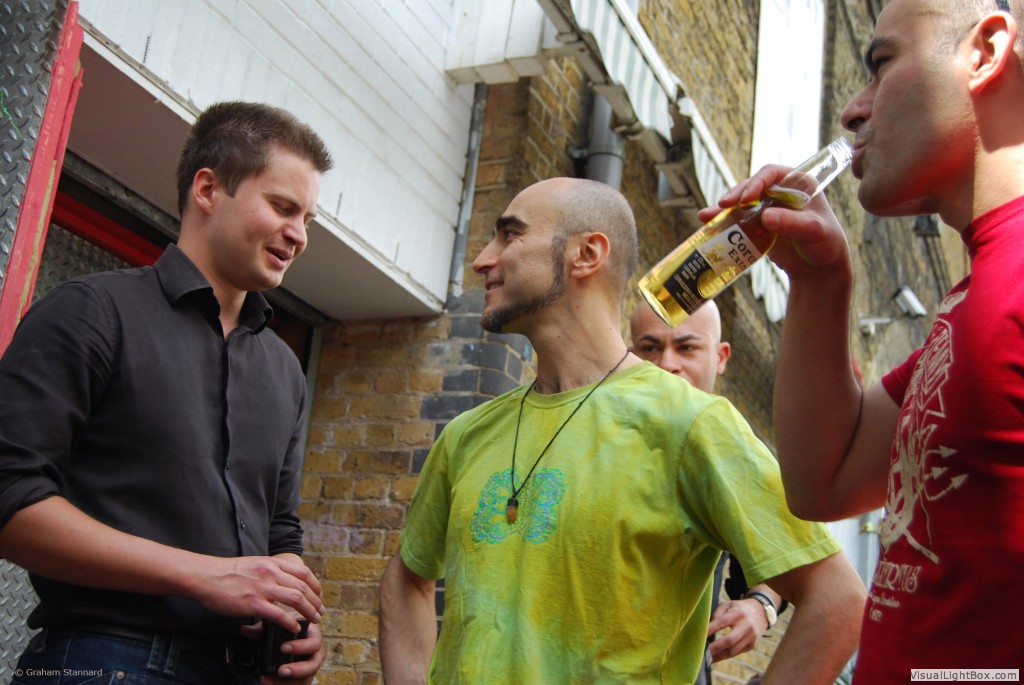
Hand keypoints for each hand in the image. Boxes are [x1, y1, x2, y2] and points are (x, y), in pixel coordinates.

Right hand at [186, 554, 324, 630]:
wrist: (206, 576)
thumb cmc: (227, 572)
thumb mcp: (255, 564)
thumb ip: (271, 571)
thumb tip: (283, 580)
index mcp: (272, 563)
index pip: (304, 572)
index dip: (316, 586)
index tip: (319, 596)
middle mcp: (271, 573)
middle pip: (303, 587)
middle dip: (316, 601)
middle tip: (320, 612)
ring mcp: (263, 587)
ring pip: (296, 599)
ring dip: (308, 612)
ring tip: (313, 620)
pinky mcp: (253, 603)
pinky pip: (278, 614)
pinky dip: (290, 622)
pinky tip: (294, 629)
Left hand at [259, 620, 325, 683]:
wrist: (295, 633)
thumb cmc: (289, 627)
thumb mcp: (279, 624)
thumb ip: (263, 628)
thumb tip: (245, 630)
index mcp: (313, 636)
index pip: (314, 642)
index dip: (300, 646)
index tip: (283, 648)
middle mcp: (316, 653)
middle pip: (314, 664)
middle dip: (298, 668)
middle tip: (281, 670)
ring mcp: (312, 666)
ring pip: (307, 678)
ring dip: (289, 681)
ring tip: (269, 680)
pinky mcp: (305, 676)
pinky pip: (299, 684)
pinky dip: (284, 684)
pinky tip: (269, 682)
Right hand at [697, 165, 850, 280]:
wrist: (820, 269)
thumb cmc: (826, 245)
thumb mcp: (814, 232)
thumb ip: (792, 223)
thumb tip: (766, 217)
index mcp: (798, 184)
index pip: (772, 174)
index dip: (756, 182)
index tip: (745, 197)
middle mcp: (780, 192)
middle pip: (752, 187)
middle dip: (735, 195)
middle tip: (722, 205)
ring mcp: (767, 209)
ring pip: (742, 203)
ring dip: (723, 209)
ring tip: (706, 216)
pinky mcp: (758, 226)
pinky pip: (738, 220)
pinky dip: (724, 223)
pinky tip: (708, 225)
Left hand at [705, 598, 769, 660]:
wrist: (760, 613)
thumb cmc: (739, 608)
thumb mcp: (729, 604)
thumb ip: (717, 614)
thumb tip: (706, 627)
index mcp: (739, 613)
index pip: (722, 622)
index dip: (711, 629)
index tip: (700, 636)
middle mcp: (747, 626)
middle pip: (729, 640)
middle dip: (714, 647)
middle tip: (701, 652)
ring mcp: (751, 637)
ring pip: (733, 650)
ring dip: (718, 656)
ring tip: (706, 658)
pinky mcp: (752, 645)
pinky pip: (736, 653)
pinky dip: (725, 656)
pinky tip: (715, 657)